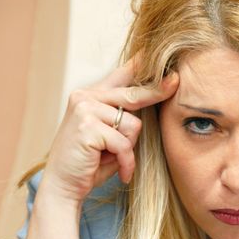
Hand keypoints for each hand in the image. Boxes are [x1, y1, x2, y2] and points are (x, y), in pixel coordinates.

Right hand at [42, 57, 178, 201]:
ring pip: (132, 125)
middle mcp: (85, 97)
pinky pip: (124, 143)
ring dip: (129, 149)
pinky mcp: (88, 127)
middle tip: (175, 82)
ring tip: (116, 161)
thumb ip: (122, 117)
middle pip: (133, 94)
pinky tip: (121, 172)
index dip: (139, 65)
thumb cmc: (90, 164)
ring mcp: (85, 109)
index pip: (119, 76)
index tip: (155, 52)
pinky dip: (126, 161)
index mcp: (90, 96)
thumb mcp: (109, 136)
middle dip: (156, 92)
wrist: (63, 187)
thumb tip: (152, 98)